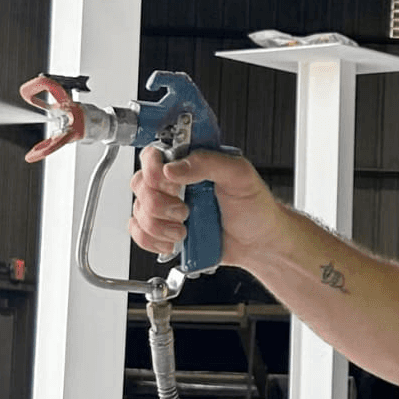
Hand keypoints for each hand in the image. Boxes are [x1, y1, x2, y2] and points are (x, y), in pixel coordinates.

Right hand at [129, 146, 283, 264]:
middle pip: (140, 184)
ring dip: (159, 226)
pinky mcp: (165, 230)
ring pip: (139, 211)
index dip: (153, 169)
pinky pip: (139, 233)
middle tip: (184, 211)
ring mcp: (168, 207)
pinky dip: (151, 240)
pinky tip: (172, 241)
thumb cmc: (255, 207)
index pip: (154, 155)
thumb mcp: (239, 175)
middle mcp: (175, 183)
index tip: (168, 183)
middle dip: (159, 204)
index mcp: (191, 163)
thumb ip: (208, 162)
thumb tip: (173, 167)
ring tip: (184, 230)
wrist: (259, 244)